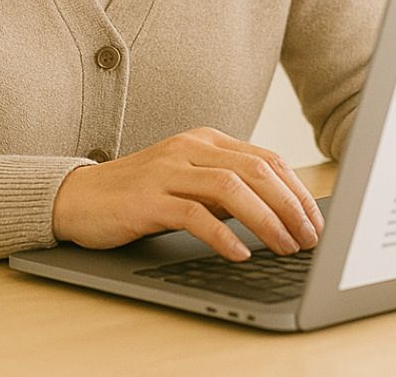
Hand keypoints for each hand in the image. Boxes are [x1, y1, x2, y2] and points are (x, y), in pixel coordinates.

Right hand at [51, 127, 324, 260]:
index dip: (296, 190)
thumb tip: (278, 211)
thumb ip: (227, 189)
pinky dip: (222, 235)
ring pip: (231, 188)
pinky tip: (240, 254)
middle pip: (255, 170)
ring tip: (285, 247)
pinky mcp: (148, 198)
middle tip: (310, 238)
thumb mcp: (190, 183)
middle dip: (290, 206)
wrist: (80, 197)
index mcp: (207, 140)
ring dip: (265, 220)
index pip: (266, 158)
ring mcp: (168, 170)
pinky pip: (193, 214)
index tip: (315, 220)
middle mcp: (190, 148)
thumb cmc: (141, 194)